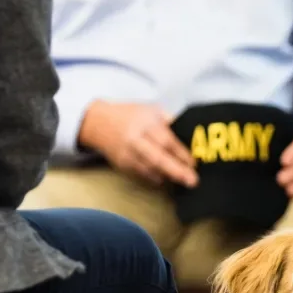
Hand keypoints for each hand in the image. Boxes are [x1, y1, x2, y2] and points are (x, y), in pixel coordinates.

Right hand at [78, 101, 197, 186]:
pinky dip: (154, 178)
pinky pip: (140, 174)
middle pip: (157, 158)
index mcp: (144, 123)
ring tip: (183, 181)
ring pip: (149, 169)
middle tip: (192, 181)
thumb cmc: (130, 115)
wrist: (98, 122)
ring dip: (167, 176)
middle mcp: (135, 139)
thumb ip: (170, 122)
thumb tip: (191, 136)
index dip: (181, 153)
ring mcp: (127, 154)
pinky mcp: (121, 164)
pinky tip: (165, 179)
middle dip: (176, 170)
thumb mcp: (151, 110)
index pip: (166, 140)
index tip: (194, 163)